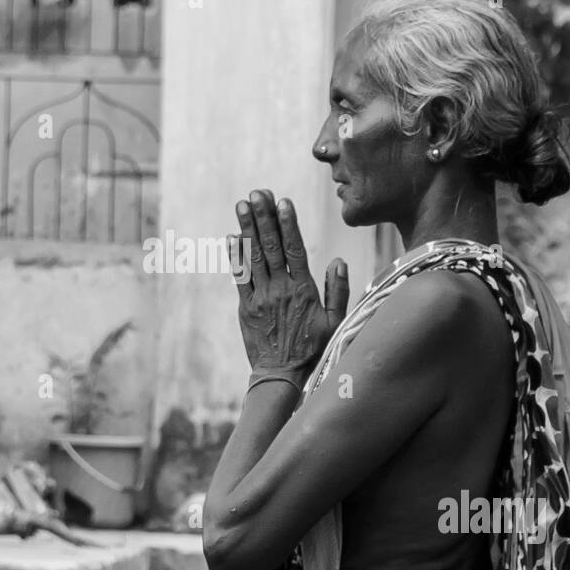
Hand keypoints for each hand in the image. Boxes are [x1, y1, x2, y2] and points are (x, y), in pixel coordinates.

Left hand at [230, 189, 348, 382]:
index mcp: (304, 290)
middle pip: (271, 247)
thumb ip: (338, 291)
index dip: (288, 223)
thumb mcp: (335, 322)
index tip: (283, 201)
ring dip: (247, 229)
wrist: (283, 377)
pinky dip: (235, 256)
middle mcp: (280, 290)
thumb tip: (338, 261)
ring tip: (242, 204)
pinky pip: (239, 277)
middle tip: (257, 193)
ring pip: (253, 257)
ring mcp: (260, 298)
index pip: (295, 249)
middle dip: (263, 217)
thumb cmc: (314, 350)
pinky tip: (231, 237)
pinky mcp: (246, 308)